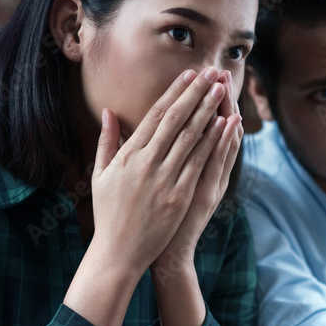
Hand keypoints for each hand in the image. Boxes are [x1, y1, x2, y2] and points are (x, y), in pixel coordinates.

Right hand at [89, 67, 228, 278]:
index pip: (156, 115)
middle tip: (212, 72)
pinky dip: (213, 142)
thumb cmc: (108, 214)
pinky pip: (200, 163)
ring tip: (222, 89)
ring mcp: (164, 180)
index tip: (189, 74)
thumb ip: (107, 141)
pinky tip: (225, 125)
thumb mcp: (100, 174)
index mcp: (128, 155)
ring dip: (209, 110)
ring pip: (191, 137)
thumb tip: (108, 111)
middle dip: (196, 93)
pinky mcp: (179, 197)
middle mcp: (147, 163)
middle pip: (177, 120)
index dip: (174, 92)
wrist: (117, 253)